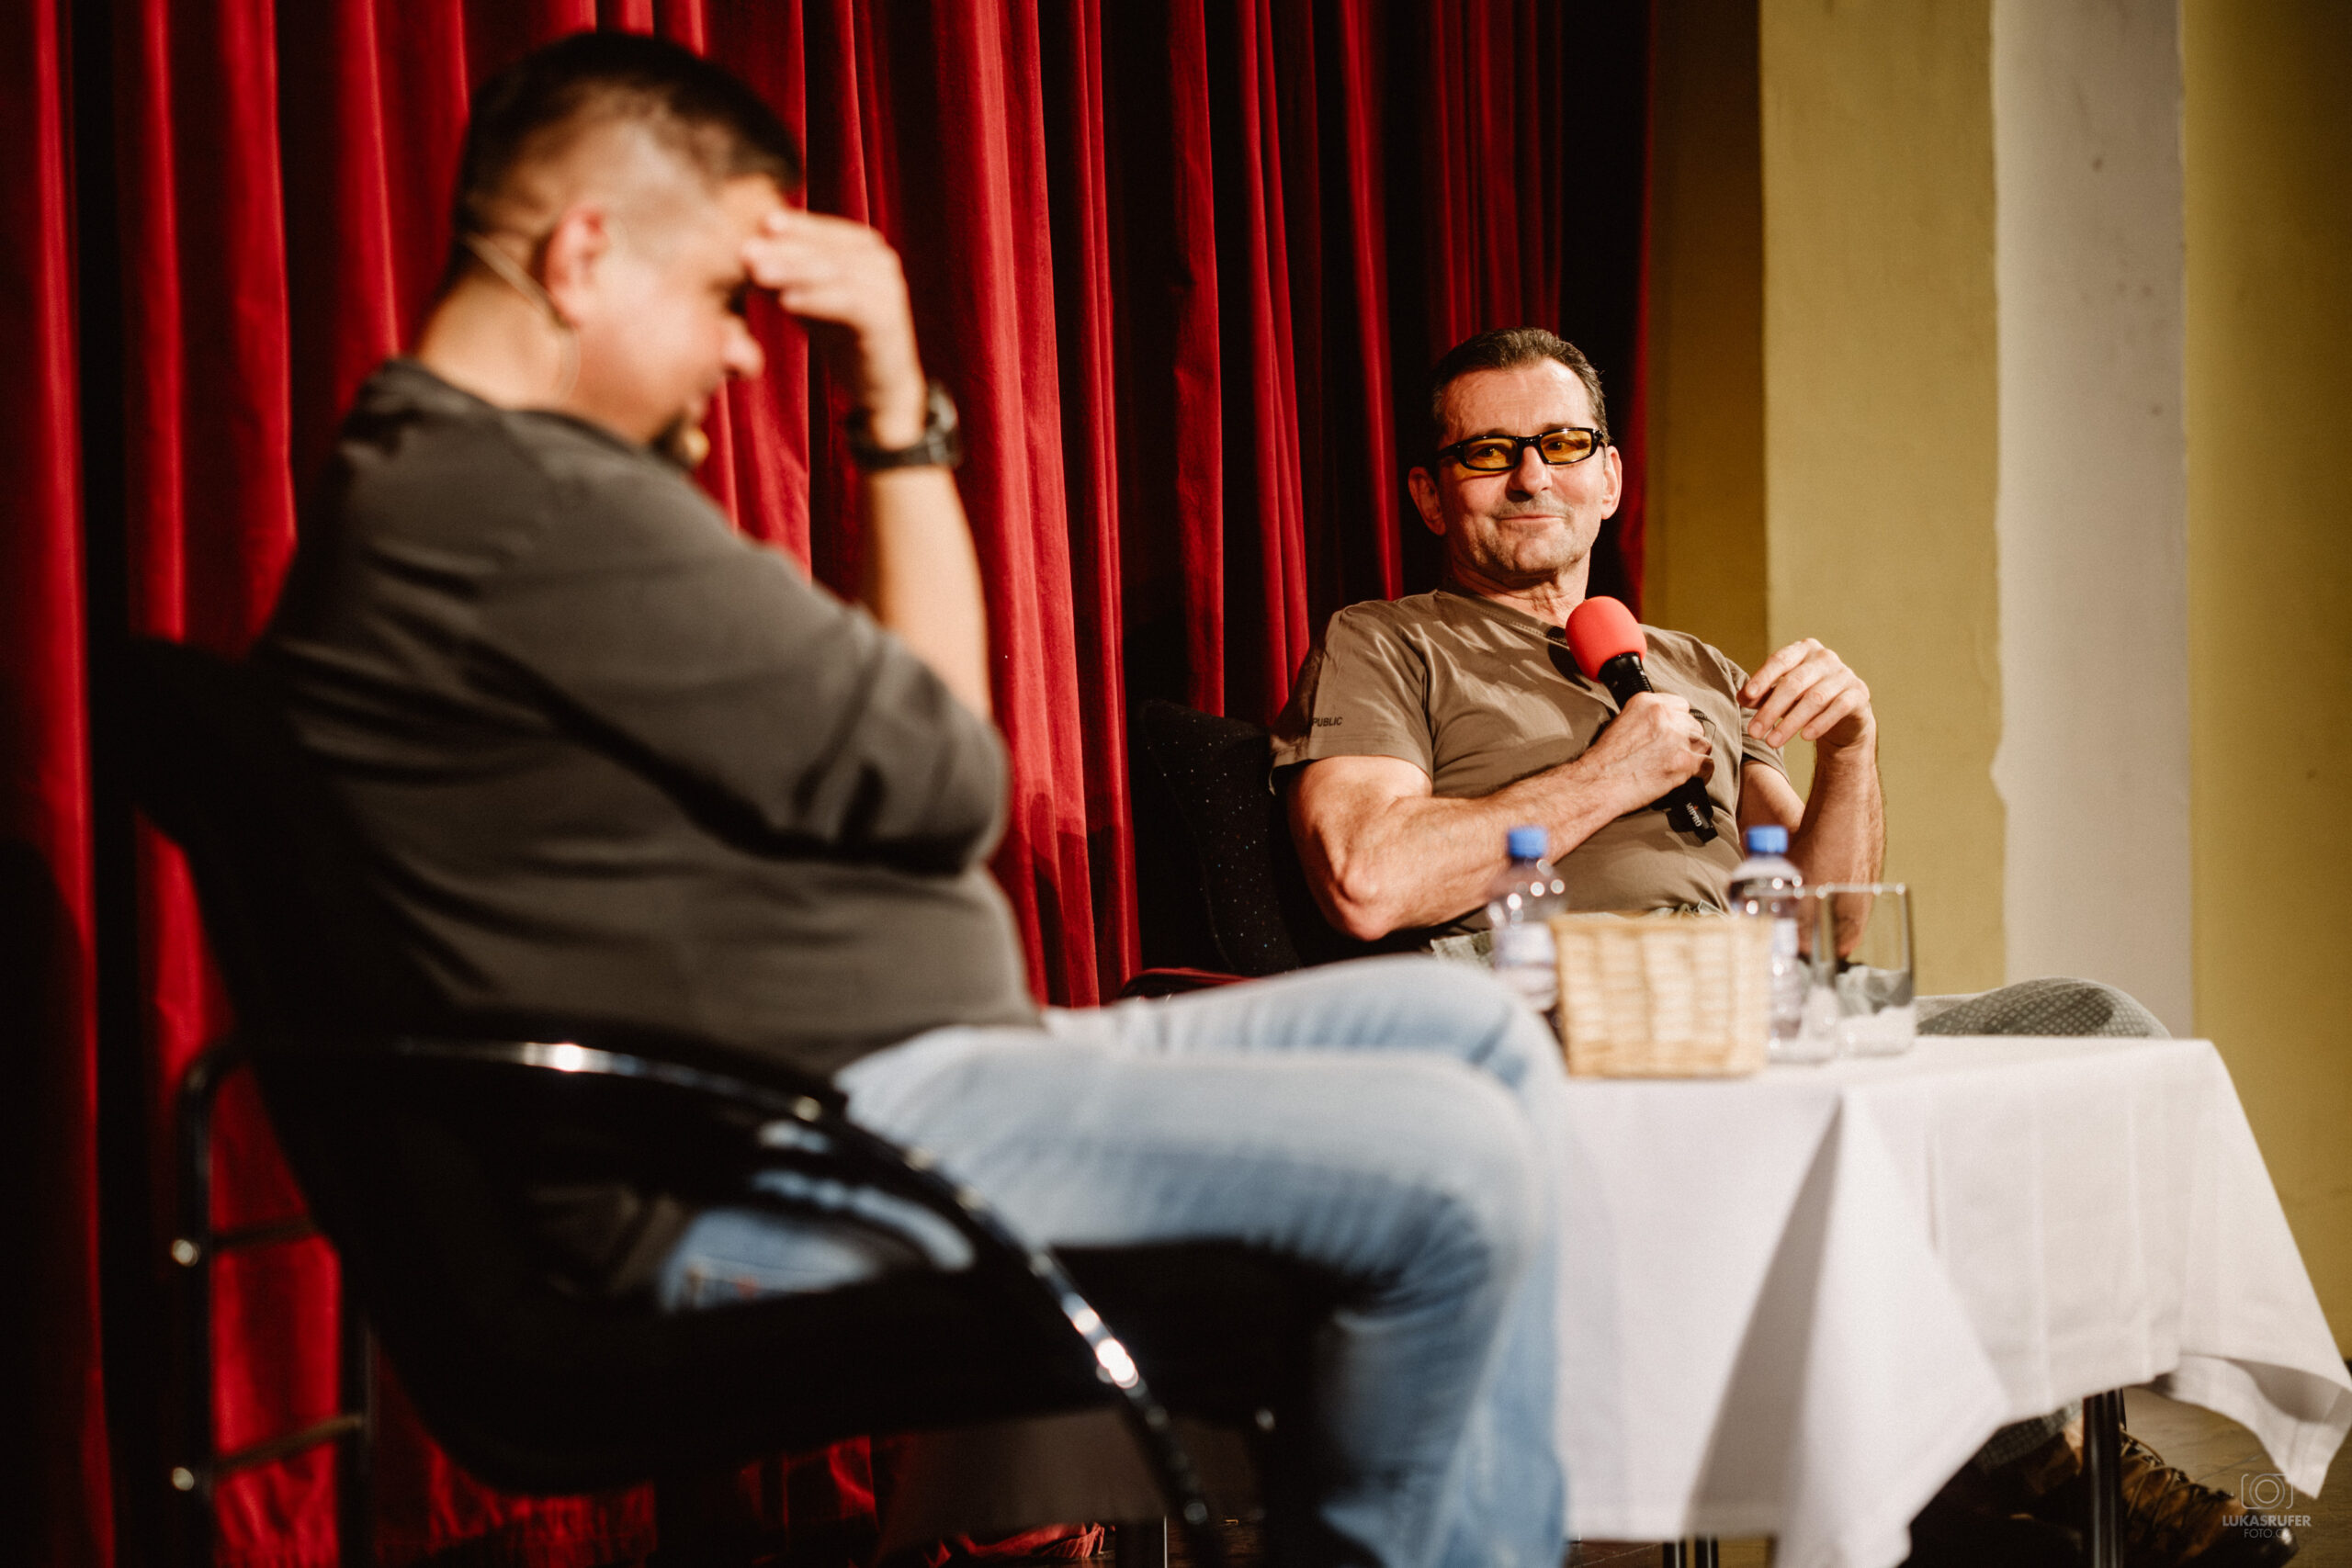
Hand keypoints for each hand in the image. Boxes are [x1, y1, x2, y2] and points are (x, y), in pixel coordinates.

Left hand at [742, 209, 927, 444]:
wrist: (880, 384)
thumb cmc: (841, 335)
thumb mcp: (806, 298)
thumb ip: (783, 274)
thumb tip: (743, 252)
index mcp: (864, 247)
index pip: (821, 229)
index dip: (790, 225)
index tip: (754, 223)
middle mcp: (880, 260)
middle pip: (825, 248)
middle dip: (784, 248)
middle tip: (745, 250)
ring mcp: (887, 288)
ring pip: (834, 273)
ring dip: (793, 271)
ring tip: (757, 274)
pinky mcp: (887, 318)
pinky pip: (847, 303)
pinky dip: (815, 300)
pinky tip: (785, 303)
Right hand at [1575, 691, 1711, 812]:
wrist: (1599, 782)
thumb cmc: (1604, 760)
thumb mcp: (1620, 723)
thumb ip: (1645, 719)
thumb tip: (1662, 727)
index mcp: (1647, 703)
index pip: (1680, 705)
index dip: (1679, 721)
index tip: (1675, 731)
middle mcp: (1665, 716)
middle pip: (1693, 724)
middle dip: (1687, 739)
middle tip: (1675, 752)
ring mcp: (1677, 738)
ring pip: (1703, 743)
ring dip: (1695, 755)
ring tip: (1684, 765)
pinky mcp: (1685, 762)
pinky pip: (1707, 765)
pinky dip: (1702, 773)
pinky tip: (1692, 776)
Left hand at [1740, 639, 1873, 752]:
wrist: (1844, 715)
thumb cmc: (1804, 699)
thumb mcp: (1780, 695)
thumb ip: (1761, 694)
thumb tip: (1741, 698)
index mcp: (1803, 650)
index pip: (1780, 660)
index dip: (1763, 678)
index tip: (1747, 697)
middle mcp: (1825, 658)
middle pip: (1794, 683)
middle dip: (1771, 709)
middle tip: (1754, 732)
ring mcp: (1844, 674)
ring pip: (1814, 698)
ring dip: (1791, 722)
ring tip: (1772, 742)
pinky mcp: (1859, 694)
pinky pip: (1838, 708)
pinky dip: (1819, 723)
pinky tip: (1804, 737)